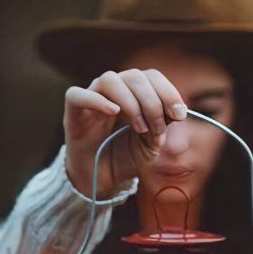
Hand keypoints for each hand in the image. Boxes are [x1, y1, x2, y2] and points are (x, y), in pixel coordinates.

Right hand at [63, 68, 186, 196]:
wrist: (100, 177)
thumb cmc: (124, 156)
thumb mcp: (150, 146)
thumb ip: (162, 129)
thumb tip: (175, 112)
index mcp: (133, 92)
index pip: (151, 77)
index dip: (168, 91)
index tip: (179, 114)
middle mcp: (113, 89)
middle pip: (134, 76)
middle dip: (153, 101)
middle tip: (158, 127)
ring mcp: (92, 97)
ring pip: (110, 80)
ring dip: (131, 101)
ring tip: (139, 127)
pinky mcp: (73, 111)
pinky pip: (78, 95)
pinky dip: (97, 100)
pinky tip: (114, 112)